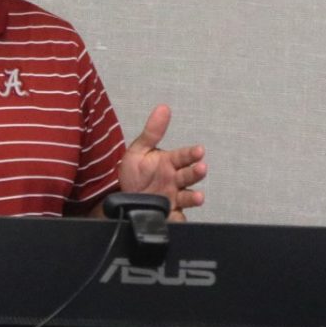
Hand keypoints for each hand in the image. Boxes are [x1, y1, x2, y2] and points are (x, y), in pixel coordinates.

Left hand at [118, 104, 205, 221]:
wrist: (124, 198)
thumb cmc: (136, 172)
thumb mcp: (139, 150)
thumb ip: (152, 131)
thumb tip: (163, 107)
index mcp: (170, 163)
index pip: (184, 156)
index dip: (191, 154)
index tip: (198, 150)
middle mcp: (175, 180)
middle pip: (189, 176)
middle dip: (196, 172)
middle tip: (201, 168)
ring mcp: (173, 198)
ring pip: (187, 197)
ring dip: (194, 197)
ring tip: (198, 197)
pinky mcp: (168, 214)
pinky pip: (176, 217)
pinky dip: (178, 219)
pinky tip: (178, 218)